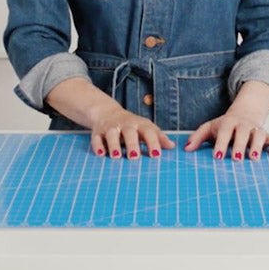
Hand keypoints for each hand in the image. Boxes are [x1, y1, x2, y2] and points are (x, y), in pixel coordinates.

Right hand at [44, 76, 175, 159]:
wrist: (108, 112)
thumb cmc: (132, 125)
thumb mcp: (146, 128)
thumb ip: (158, 137)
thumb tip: (172, 146)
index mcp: (139, 125)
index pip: (148, 132)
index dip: (153, 142)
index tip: (157, 155)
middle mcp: (125, 125)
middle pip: (129, 132)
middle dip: (132, 144)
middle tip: (135, 157)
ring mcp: (111, 128)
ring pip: (112, 134)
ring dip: (114, 145)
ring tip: (117, 157)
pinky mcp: (98, 132)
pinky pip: (97, 138)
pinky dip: (98, 146)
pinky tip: (101, 154)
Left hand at [183, 81, 268, 160]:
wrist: (245, 113)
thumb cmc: (225, 126)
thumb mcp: (210, 127)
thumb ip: (198, 137)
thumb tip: (186, 149)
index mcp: (229, 123)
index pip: (225, 131)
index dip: (221, 143)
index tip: (217, 156)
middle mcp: (244, 125)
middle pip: (243, 132)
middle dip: (240, 145)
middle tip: (236, 158)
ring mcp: (256, 129)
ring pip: (259, 134)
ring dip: (258, 145)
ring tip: (254, 158)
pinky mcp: (267, 135)